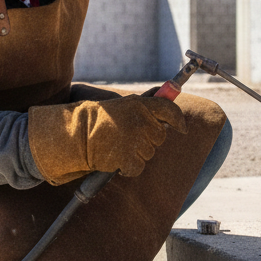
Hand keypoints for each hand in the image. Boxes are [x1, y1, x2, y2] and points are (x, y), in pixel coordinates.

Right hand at [28, 95, 187, 183]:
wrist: (78, 134)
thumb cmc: (102, 120)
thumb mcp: (125, 105)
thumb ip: (147, 102)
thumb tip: (166, 92)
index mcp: (140, 105)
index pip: (168, 109)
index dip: (178, 119)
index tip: (182, 128)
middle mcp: (140, 121)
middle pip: (160, 136)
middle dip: (148, 139)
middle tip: (129, 137)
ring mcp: (135, 140)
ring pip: (150, 153)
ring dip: (137, 153)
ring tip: (119, 145)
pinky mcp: (128, 157)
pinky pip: (138, 167)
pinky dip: (129, 167)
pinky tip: (117, 159)